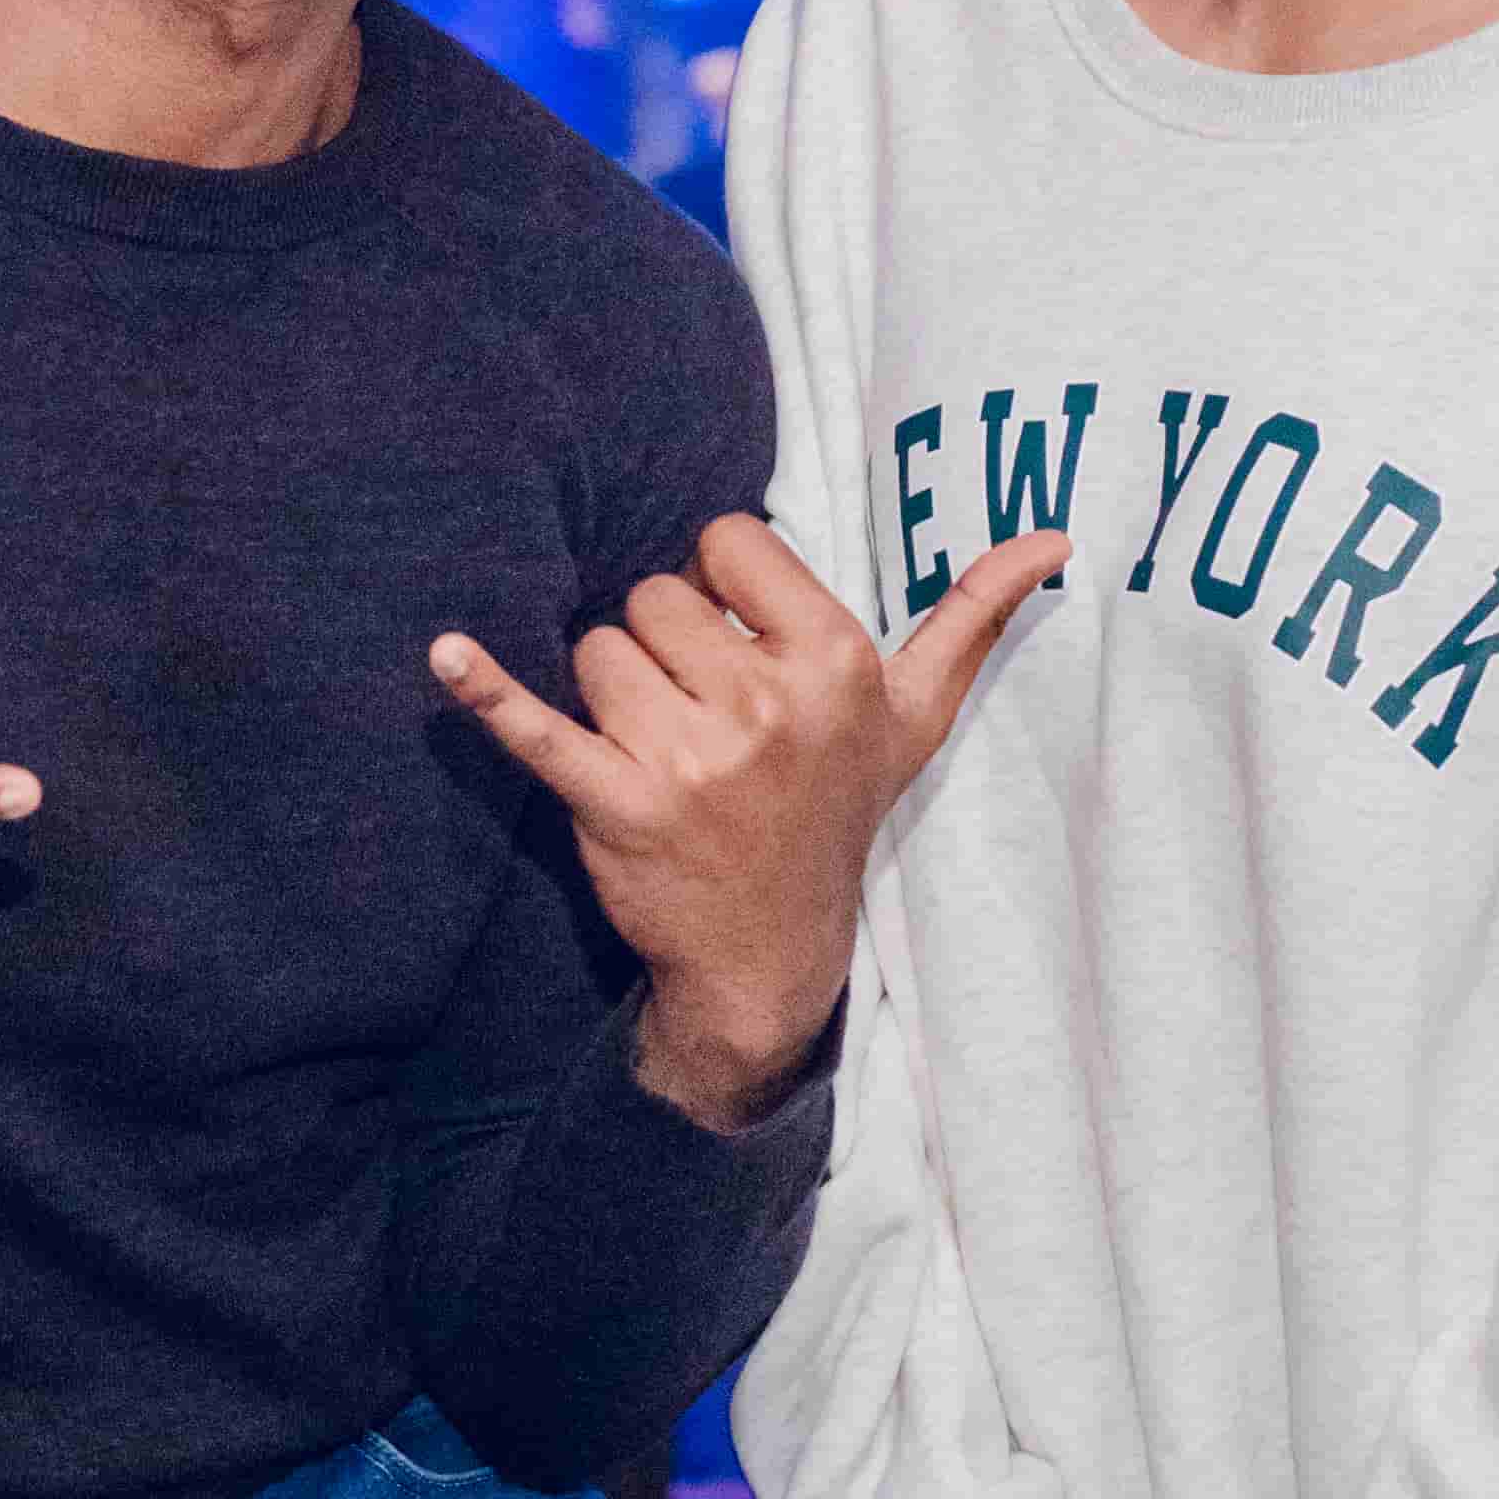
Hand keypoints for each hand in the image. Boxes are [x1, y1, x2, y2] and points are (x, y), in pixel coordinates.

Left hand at [428, 520, 1065, 1125]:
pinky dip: (486, 694)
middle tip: (703, 716)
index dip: (720, 588)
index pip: (725, 544)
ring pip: (599, 650)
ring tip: (661, 747)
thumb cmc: (836, 812)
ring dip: (612, 692)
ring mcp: (690, 759)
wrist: (771, 954)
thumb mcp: (915, 721)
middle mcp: (767, 706)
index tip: (743, 645)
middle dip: (665, 646)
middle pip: (654, 598)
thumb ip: (971, 622)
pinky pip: (537, 729)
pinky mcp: (616, 804)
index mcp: (834, 663)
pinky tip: (444, 657)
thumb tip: (1054, 543)